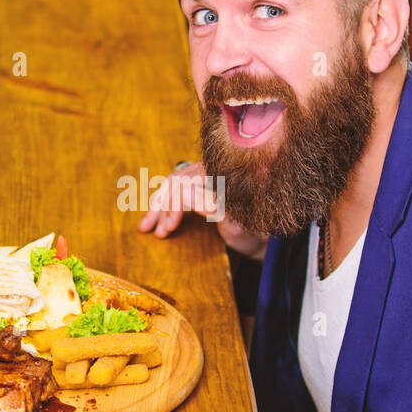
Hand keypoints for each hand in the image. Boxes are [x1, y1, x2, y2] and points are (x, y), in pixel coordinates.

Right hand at [136, 161, 267, 260]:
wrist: (264, 240)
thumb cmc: (253, 233)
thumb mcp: (235, 224)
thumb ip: (212, 206)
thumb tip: (185, 191)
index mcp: (220, 175)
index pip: (184, 183)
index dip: (172, 206)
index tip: (168, 230)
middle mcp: (213, 171)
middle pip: (175, 181)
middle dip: (161, 207)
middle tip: (153, 232)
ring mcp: (207, 177)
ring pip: (172, 184)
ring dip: (158, 206)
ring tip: (147, 228)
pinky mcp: (203, 186)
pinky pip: (177, 189)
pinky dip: (164, 203)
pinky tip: (156, 216)